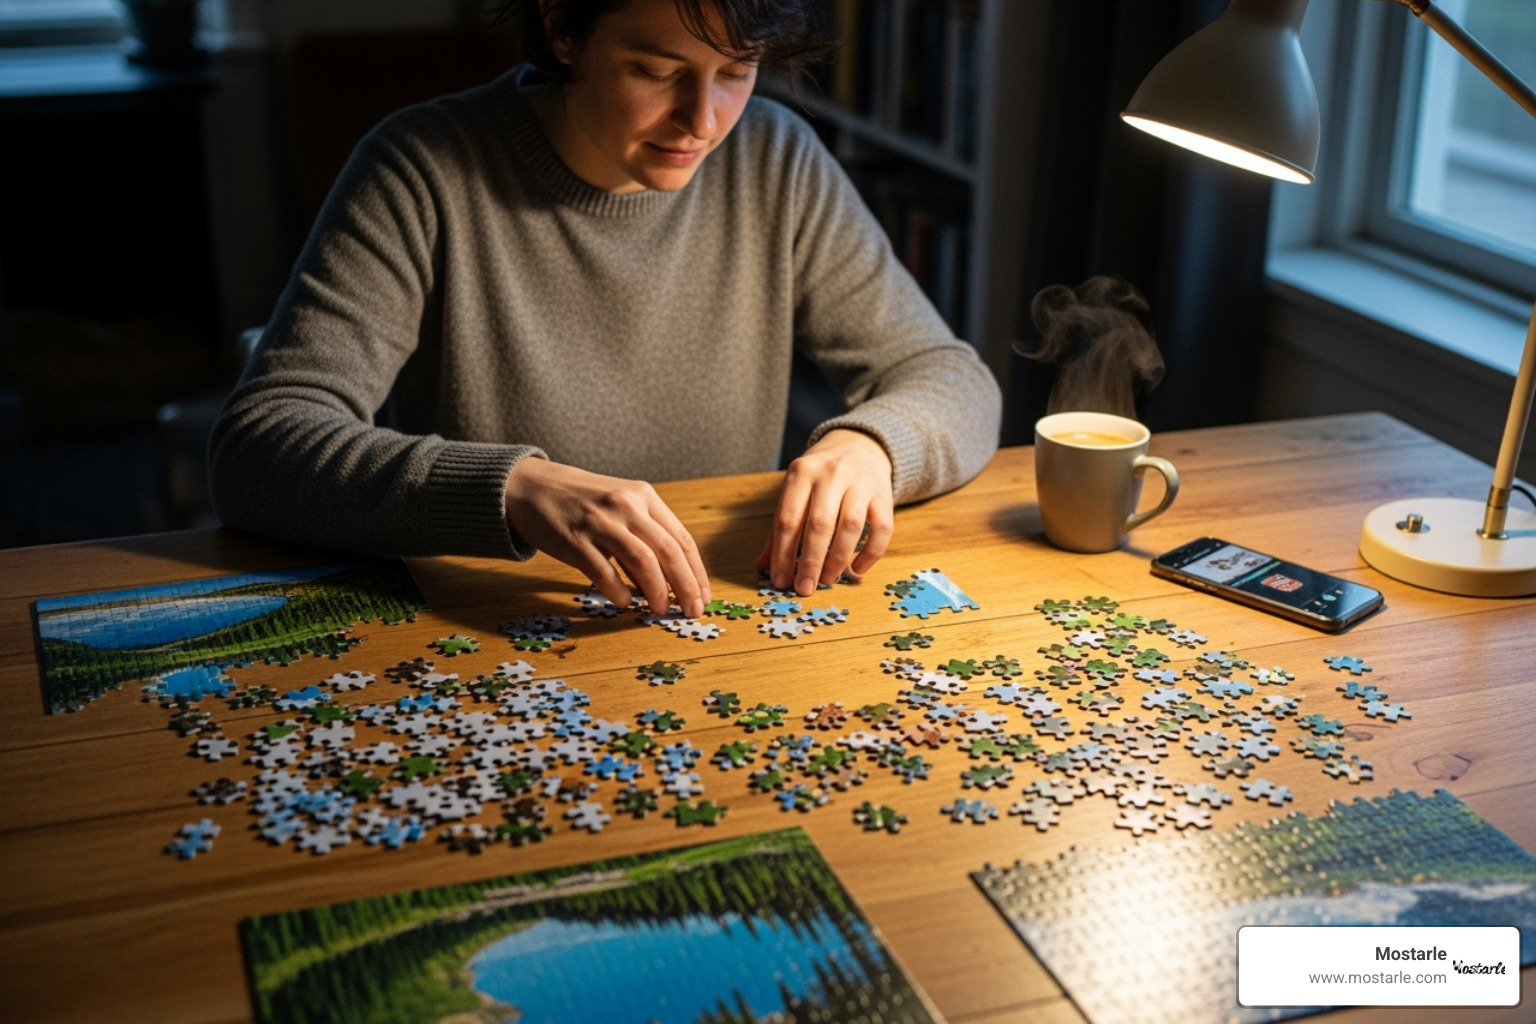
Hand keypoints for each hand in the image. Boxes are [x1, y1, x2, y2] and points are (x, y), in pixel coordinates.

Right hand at [504, 458, 709, 617]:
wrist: (531, 486)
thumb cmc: (581, 502)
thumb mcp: (620, 506)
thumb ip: (644, 537)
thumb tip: (670, 582)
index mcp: (644, 496)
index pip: (682, 538)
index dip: (697, 572)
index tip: (704, 597)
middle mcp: (626, 505)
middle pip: (668, 551)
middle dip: (686, 586)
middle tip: (692, 611)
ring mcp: (600, 521)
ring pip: (642, 561)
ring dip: (657, 591)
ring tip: (661, 610)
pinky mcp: (574, 539)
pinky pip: (603, 571)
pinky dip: (618, 591)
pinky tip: (624, 602)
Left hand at [755, 429, 893, 595]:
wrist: (859, 447)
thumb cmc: (820, 477)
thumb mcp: (795, 492)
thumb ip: (781, 527)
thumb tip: (763, 566)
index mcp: (801, 472)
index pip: (789, 519)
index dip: (783, 554)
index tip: (780, 580)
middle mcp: (831, 474)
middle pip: (820, 524)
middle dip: (810, 561)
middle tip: (804, 587)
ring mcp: (860, 482)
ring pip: (851, 526)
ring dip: (838, 559)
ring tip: (828, 580)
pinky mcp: (884, 495)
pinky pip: (882, 528)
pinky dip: (871, 553)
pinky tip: (858, 569)